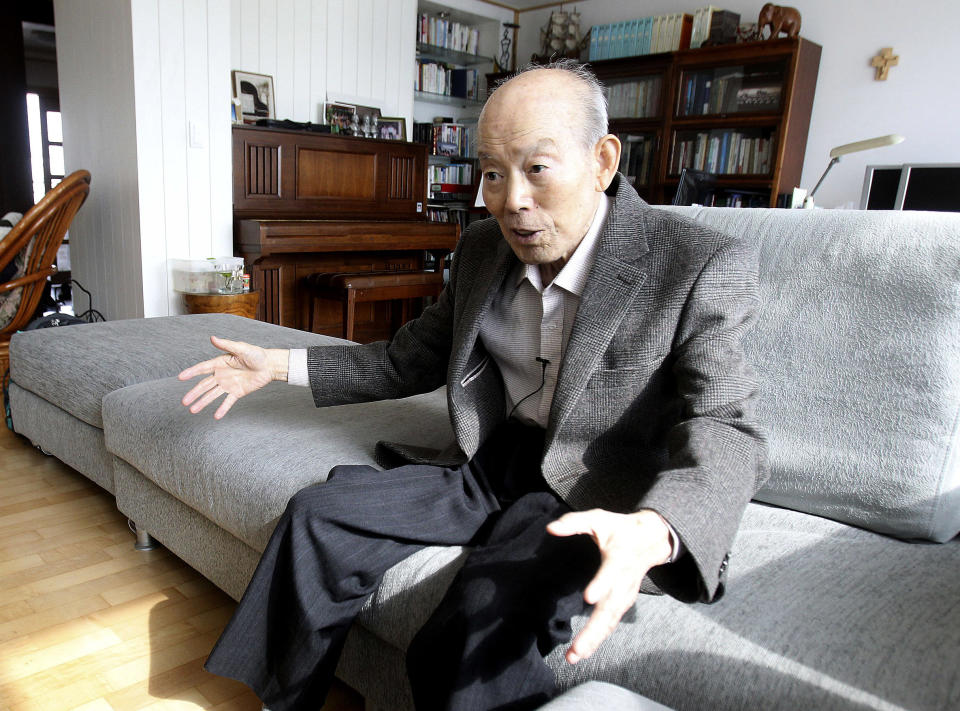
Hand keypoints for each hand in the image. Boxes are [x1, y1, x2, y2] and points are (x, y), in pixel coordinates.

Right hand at [178, 336, 288, 418]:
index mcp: (220, 363)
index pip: (202, 368)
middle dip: (194, 393)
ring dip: (203, 402)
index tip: (180, 377)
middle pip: (204, 385)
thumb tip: (212, 338)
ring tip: (193, 410)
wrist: (270, 366)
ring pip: (213, 395)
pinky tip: (216, 416)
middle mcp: (221, 375)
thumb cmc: (256, 354)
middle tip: (184, 401)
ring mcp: (228, 385)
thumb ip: (226, 345)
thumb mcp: (241, 348)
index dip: (191, 372)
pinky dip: (222, 408)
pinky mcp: (237, 392)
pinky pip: (228, 402)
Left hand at [546, 508, 672, 664]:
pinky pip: (611, 623)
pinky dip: (599, 638)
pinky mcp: (623, 602)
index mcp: (619, 558)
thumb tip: (551, 528)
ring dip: (593, 640)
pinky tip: (584, 651)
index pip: (611, 572)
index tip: (588, 597)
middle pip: (610, 608)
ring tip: (575, 655)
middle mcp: (624, 581)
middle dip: (593, 629)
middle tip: (577, 648)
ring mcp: (625, 595)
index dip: (601, 584)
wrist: (652, 539)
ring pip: (610, 621)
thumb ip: (575, 522)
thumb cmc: (621, 528)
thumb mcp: (599, 519)